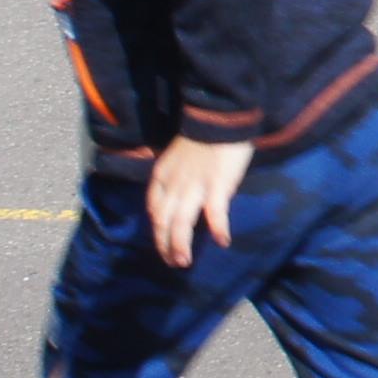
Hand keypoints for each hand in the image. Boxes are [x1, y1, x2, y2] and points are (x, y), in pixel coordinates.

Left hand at [144, 136, 249, 264]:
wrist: (218, 116)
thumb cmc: (202, 133)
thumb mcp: (178, 155)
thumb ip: (176, 175)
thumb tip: (181, 193)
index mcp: (163, 176)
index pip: (155, 209)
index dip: (158, 229)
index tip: (164, 241)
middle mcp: (174, 185)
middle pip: (163, 221)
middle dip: (165, 244)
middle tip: (173, 261)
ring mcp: (195, 188)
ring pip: (181, 223)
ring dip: (180, 245)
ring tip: (184, 261)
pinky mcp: (217, 187)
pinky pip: (215, 214)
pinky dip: (218, 229)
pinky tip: (222, 241)